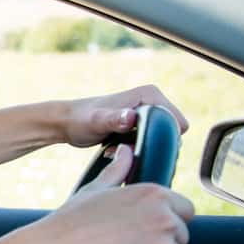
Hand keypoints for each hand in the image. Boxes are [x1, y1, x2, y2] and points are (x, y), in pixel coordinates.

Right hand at [25, 144, 194, 243]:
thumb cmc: (70, 222)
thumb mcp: (94, 190)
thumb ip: (118, 170)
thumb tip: (125, 152)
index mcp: (154, 195)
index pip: (185, 209)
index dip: (168, 217)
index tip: (147, 224)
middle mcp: (164, 220)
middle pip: (181, 235)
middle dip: (161, 240)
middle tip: (127, 243)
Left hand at [61, 84, 189, 147]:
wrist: (65, 122)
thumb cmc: (80, 120)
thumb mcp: (97, 122)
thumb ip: (114, 119)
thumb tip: (131, 117)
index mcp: (150, 94)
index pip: (178, 122)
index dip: (162, 138)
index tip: (136, 143)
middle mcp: (152, 100)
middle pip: (170, 133)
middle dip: (150, 144)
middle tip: (123, 147)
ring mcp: (146, 112)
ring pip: (158, 139)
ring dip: (140, 148)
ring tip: (116, 147)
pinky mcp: (139, 123)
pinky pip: (147, 142)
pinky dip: (133, 148)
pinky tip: (114, 148)